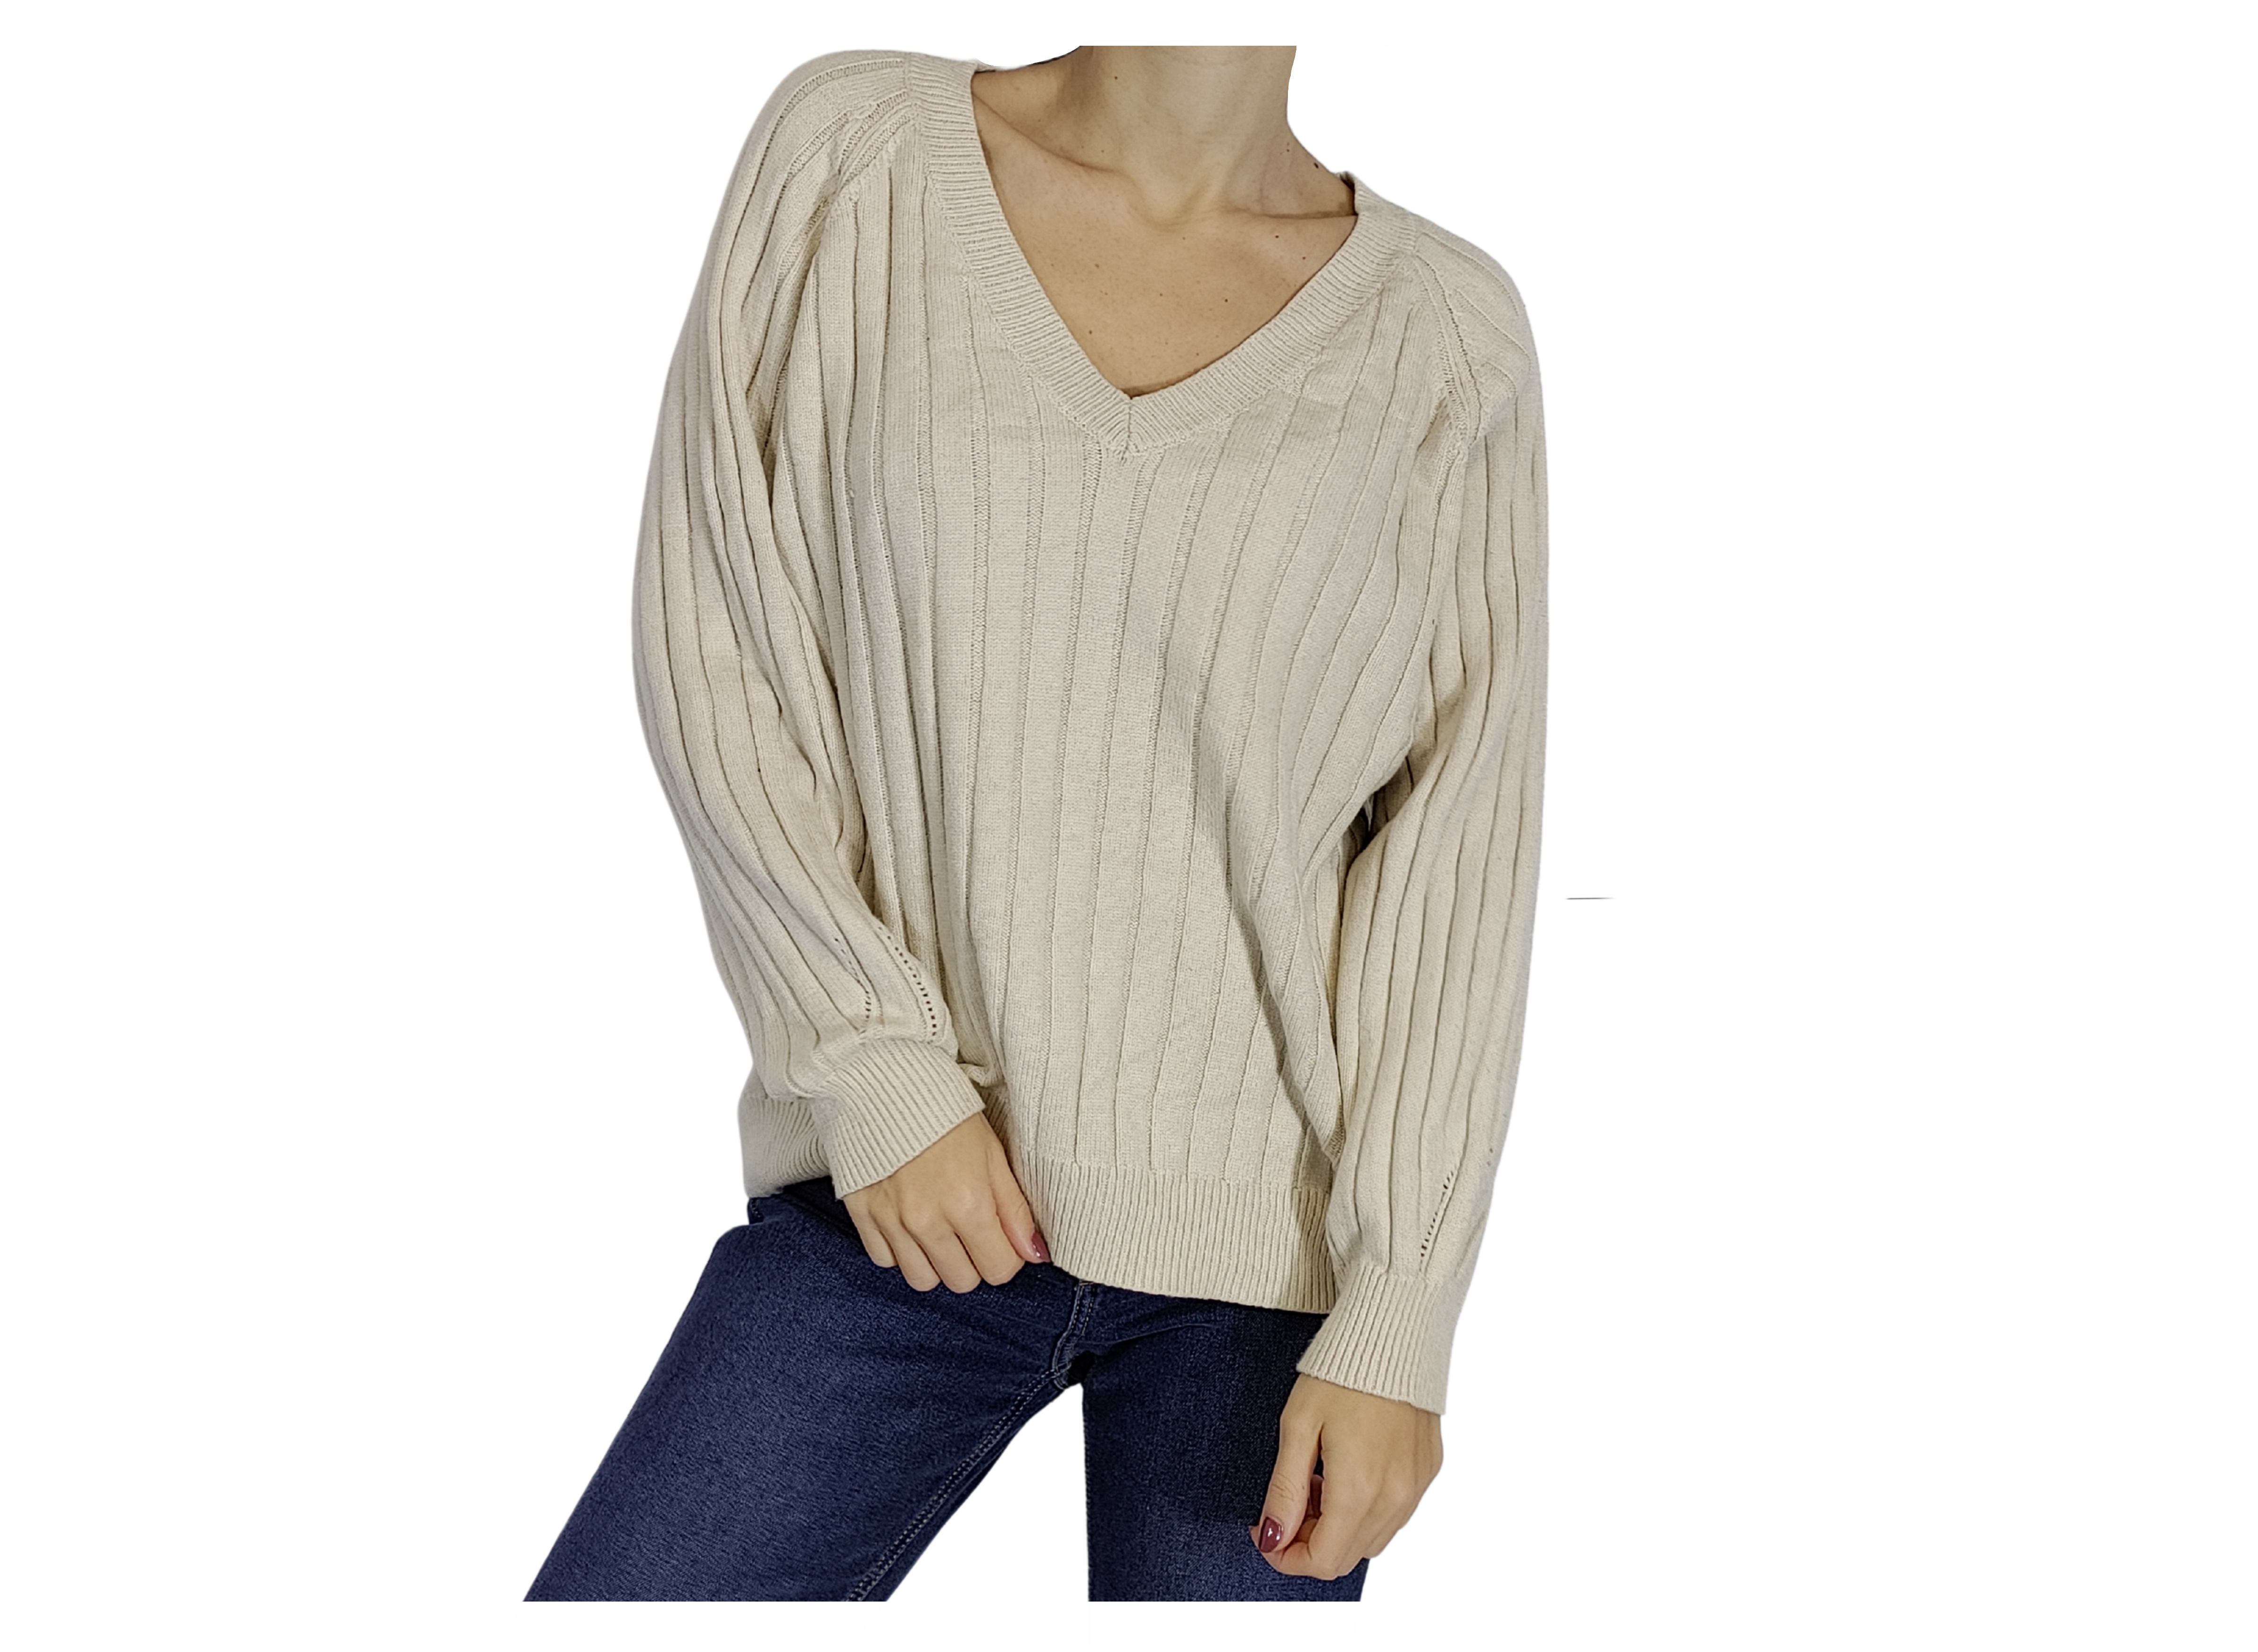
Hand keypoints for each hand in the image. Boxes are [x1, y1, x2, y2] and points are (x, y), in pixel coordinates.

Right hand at [840, 1112, 1048, 1293]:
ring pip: (922, 1279)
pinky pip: (885, 1260)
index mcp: (968, 1202)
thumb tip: (1034, 1255)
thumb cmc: (945, 1112)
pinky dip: (899, 1250)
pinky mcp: (861, 1215)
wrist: (882, 1079)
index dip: (1006, 1255)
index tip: (999, 1234)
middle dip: (972, 1261)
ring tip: (938, 1227)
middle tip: (969, 1228)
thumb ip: (1014, 1209)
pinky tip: (907, 1220)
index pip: (999, 1269)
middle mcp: (928, 1220)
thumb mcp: (992, 1153)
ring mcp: (891, 1220)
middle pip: (962, 1281)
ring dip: (935, 1262)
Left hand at [1249, 1374, 1443, 1580]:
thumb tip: (1273, 1538)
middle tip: (1289, 1500)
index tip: (1265, 1532)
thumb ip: (1285, 1491)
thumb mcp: (1298, 1427)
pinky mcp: (1428, 1470)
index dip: (1287, 1557)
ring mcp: (1417, 1486)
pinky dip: (1366, 1509)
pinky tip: (1348, 1470)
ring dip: (1338, 1526)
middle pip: (1347, 1556)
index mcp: (1360, 1489)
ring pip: (1373, 1540)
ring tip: (1318, 1479)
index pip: (1323, 1561)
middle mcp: (1396, 1497)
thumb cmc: (1340, 1373)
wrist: (1394, 1332)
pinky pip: (1395, 1514)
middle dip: (1309, 1541)